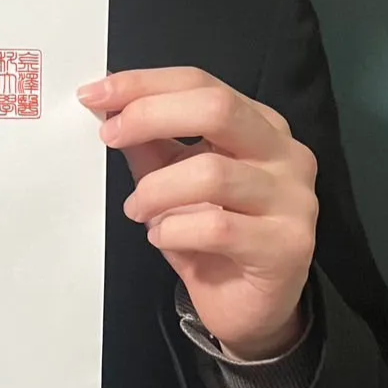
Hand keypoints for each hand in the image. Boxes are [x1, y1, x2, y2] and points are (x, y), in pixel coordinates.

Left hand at [78, 67, 317, 360]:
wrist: (246, 305)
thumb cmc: (208, 234)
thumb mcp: (171, 178)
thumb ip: (148, 143)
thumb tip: (107, 106)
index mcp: (258, 124)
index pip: (201, 83)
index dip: (144, 84)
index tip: (94, 95)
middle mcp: (285, 152)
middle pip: (217, 109)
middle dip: (150, 116)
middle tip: (108, 137)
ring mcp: (293, 198)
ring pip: (212, 173)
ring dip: (156, 189)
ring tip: (136, 209)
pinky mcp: (287, 245)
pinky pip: (217, 228)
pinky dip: (174, 230)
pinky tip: (161, 237)